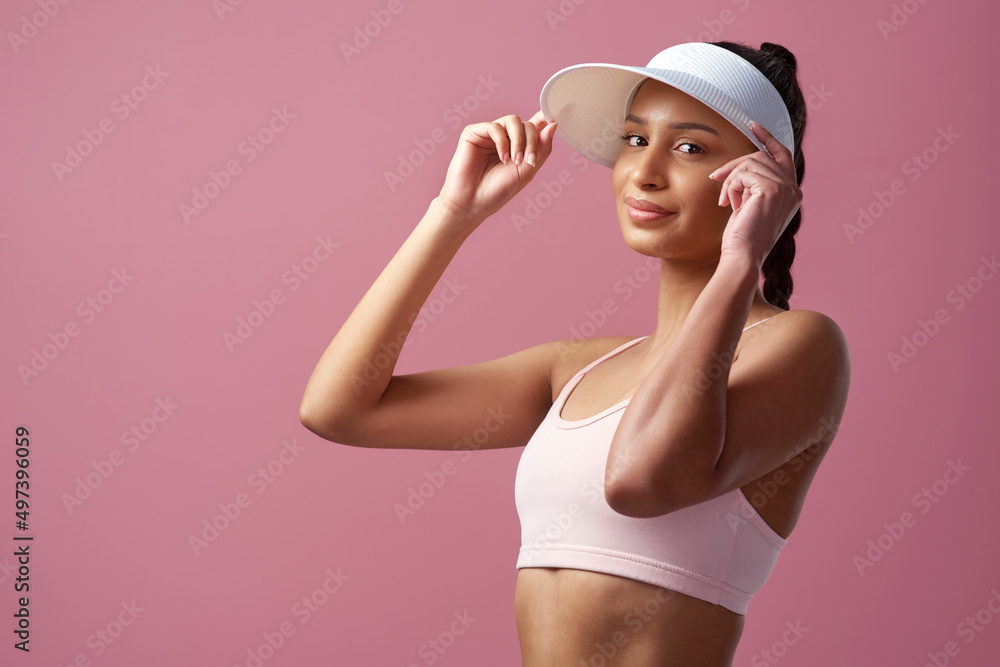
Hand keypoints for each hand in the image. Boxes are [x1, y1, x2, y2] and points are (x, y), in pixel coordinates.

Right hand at [437, 111, 557, 227]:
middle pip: (527, 124)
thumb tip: (553, 123)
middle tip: (529, 161)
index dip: (546, 118)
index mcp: (518, 145)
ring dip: (519, 140)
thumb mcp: (528, 171)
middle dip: (532, 141)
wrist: (472, 203)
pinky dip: (502, 141)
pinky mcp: (474, 133)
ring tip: (515, 160)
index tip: (558, 115)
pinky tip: (502, 158)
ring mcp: (489, 134)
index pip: (535, 125)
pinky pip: (495, 126)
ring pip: (513, 120)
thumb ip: (542, 148)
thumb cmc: (498, 191)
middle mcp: (505, 137)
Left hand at [709, 122, 801, 266]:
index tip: (753, 125)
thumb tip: (742, 165)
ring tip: (726, 201)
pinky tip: (729, 204)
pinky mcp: (772, 189)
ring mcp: (786, 188)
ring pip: (750, 162)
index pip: (782, 155)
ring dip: (730, 180)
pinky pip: (744, 172)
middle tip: (716, 178)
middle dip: (734, 166)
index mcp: (792, 194)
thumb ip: (753, 186)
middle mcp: (793, 190)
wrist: (742, 256)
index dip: (767, 138)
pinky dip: (730, 186)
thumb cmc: (741, 237)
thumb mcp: (750, 206)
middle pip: (761, 156)